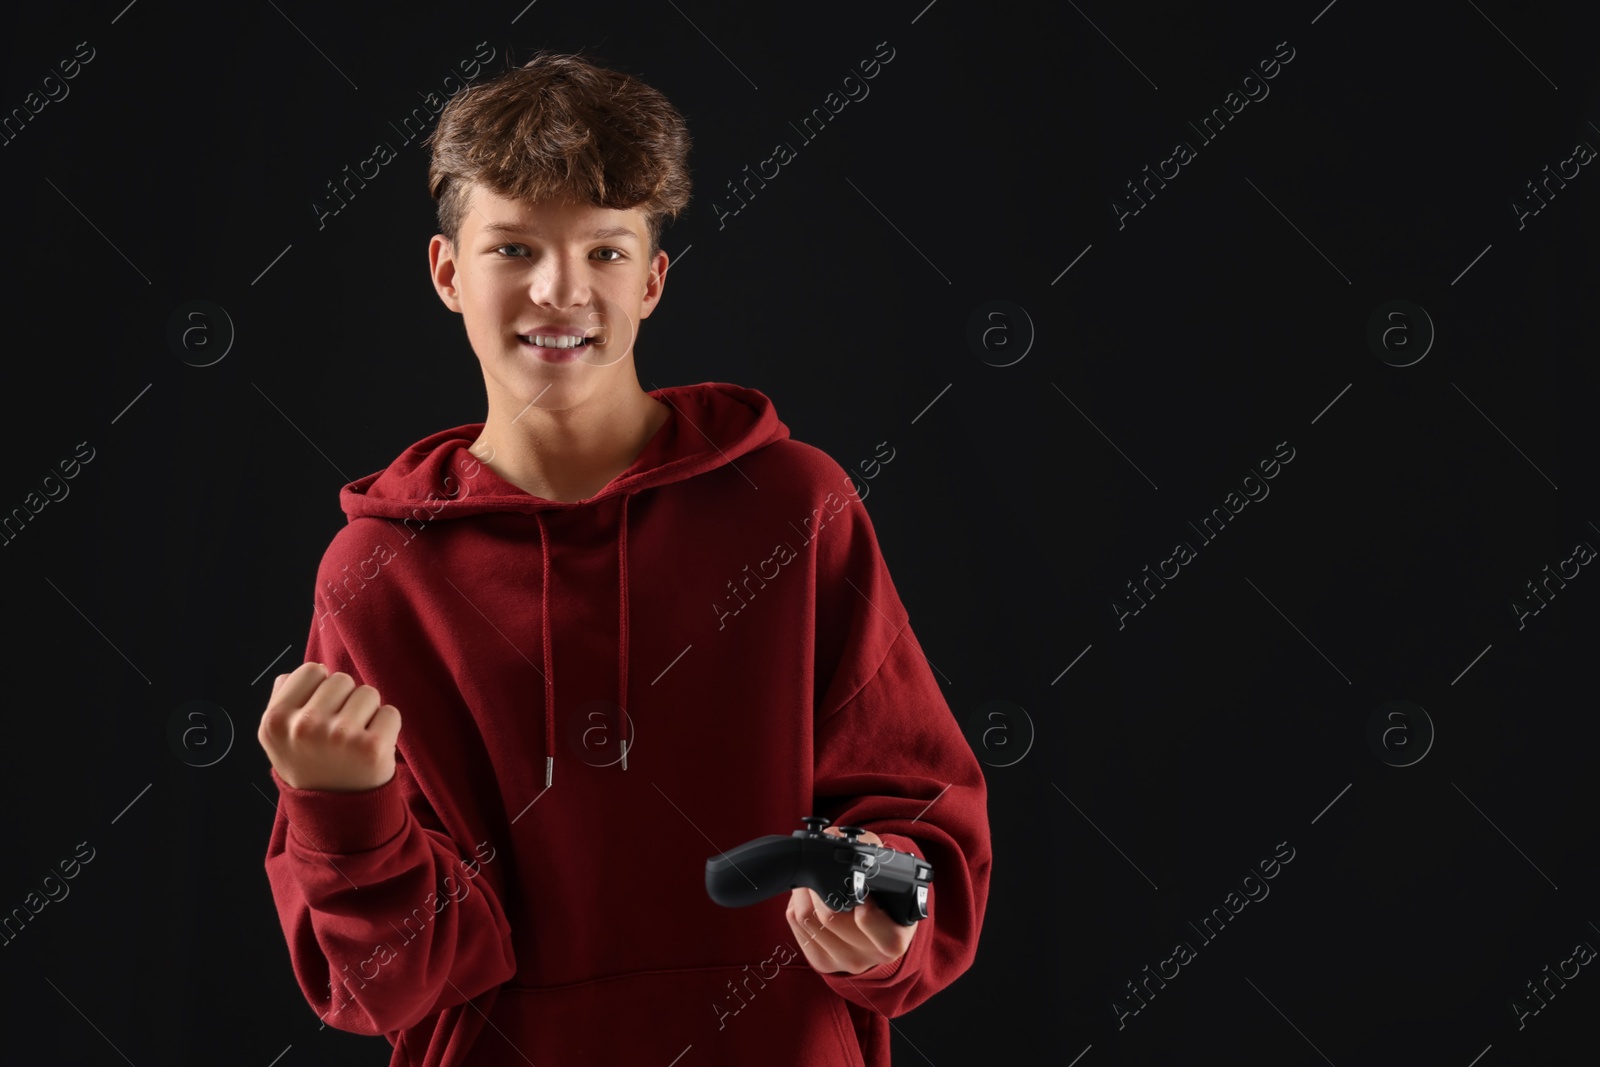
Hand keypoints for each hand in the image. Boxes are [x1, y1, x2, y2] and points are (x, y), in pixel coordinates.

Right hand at [257, 662, 401, 791]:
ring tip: (353, 741)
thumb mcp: (277, 738)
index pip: (311, 670)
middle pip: (342, 679)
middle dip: (345, 701)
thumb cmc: (310, 766)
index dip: (320, 688)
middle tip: (337, 733)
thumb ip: (282, 699)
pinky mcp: (371, 747)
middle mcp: (304, 726)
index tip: (320, 712)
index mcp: (275, 720)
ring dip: (367, 713)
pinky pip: (390, 713)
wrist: (335, 814)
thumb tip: (304, 671)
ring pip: (368, 693)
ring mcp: (339, 736)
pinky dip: (387, 728)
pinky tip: (370, 749)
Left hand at [784, 828, 916, 975]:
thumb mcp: (889, 872)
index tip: (853, 877)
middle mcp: (871, 955)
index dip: (855, 893)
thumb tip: (832, 837)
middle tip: (823, 867)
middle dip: (820, 882)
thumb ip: (867, 851)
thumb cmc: (885, 893)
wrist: (881, 925)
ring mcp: (844, 961)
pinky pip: (795, 924)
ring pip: (806, 918)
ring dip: (804, 889)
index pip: (866, 918)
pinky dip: (797, 901)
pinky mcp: (821, 961)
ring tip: (816, 878)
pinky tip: (811, 895)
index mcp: (895, 938)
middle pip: (828, 915)